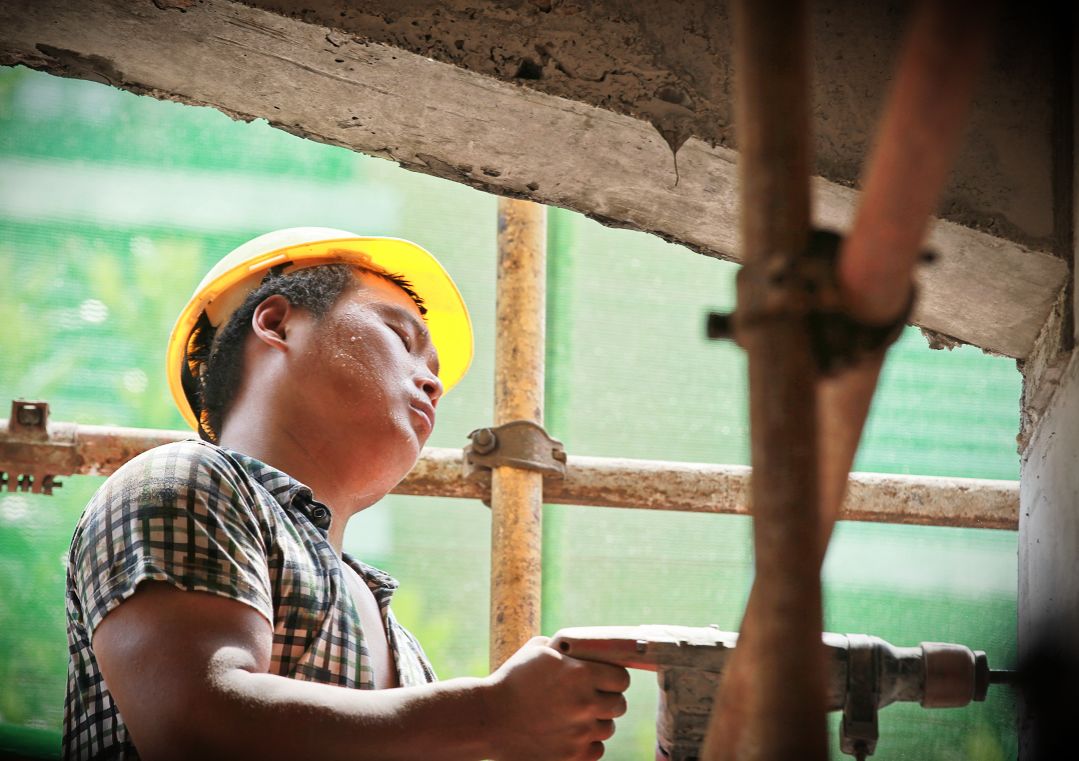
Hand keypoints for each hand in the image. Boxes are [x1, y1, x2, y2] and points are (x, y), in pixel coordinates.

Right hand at [483, 636, 629, 760]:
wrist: (487, 719)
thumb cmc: (511, 681)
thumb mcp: (537, 651)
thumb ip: (566, 649)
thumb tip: (581, 647)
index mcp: (581, 673)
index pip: (622, 679)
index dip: (614, 678)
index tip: (605, 679)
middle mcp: (586, 704)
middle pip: (619, 705)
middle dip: (608, 700)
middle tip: (591, 697)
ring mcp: (580, 733)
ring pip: (608, 728)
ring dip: (596, 722)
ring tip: (576, 716)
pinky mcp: (572, 756)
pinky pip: (597, 750)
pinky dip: (588, 743)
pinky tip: (572, 734)